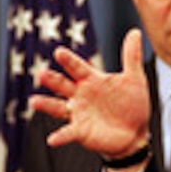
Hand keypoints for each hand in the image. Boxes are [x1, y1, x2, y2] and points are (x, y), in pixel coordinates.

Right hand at [30, 28, 151, 157]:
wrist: (136, 132)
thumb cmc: (133, 104)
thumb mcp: (134, 79)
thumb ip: (131, 56)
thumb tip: (135, 31)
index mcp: (91, 80)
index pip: (77, 67)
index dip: (68, 60)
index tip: (58, 52)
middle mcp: (80, 95)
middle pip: (62, 85)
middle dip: (52, 80)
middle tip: (41, 74)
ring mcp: (78, 113)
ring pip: (58, 107)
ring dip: (46, 104)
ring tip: (34, 101)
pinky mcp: (80, 131)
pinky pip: (68, 133)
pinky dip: (60, 136)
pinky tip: (52, 139)